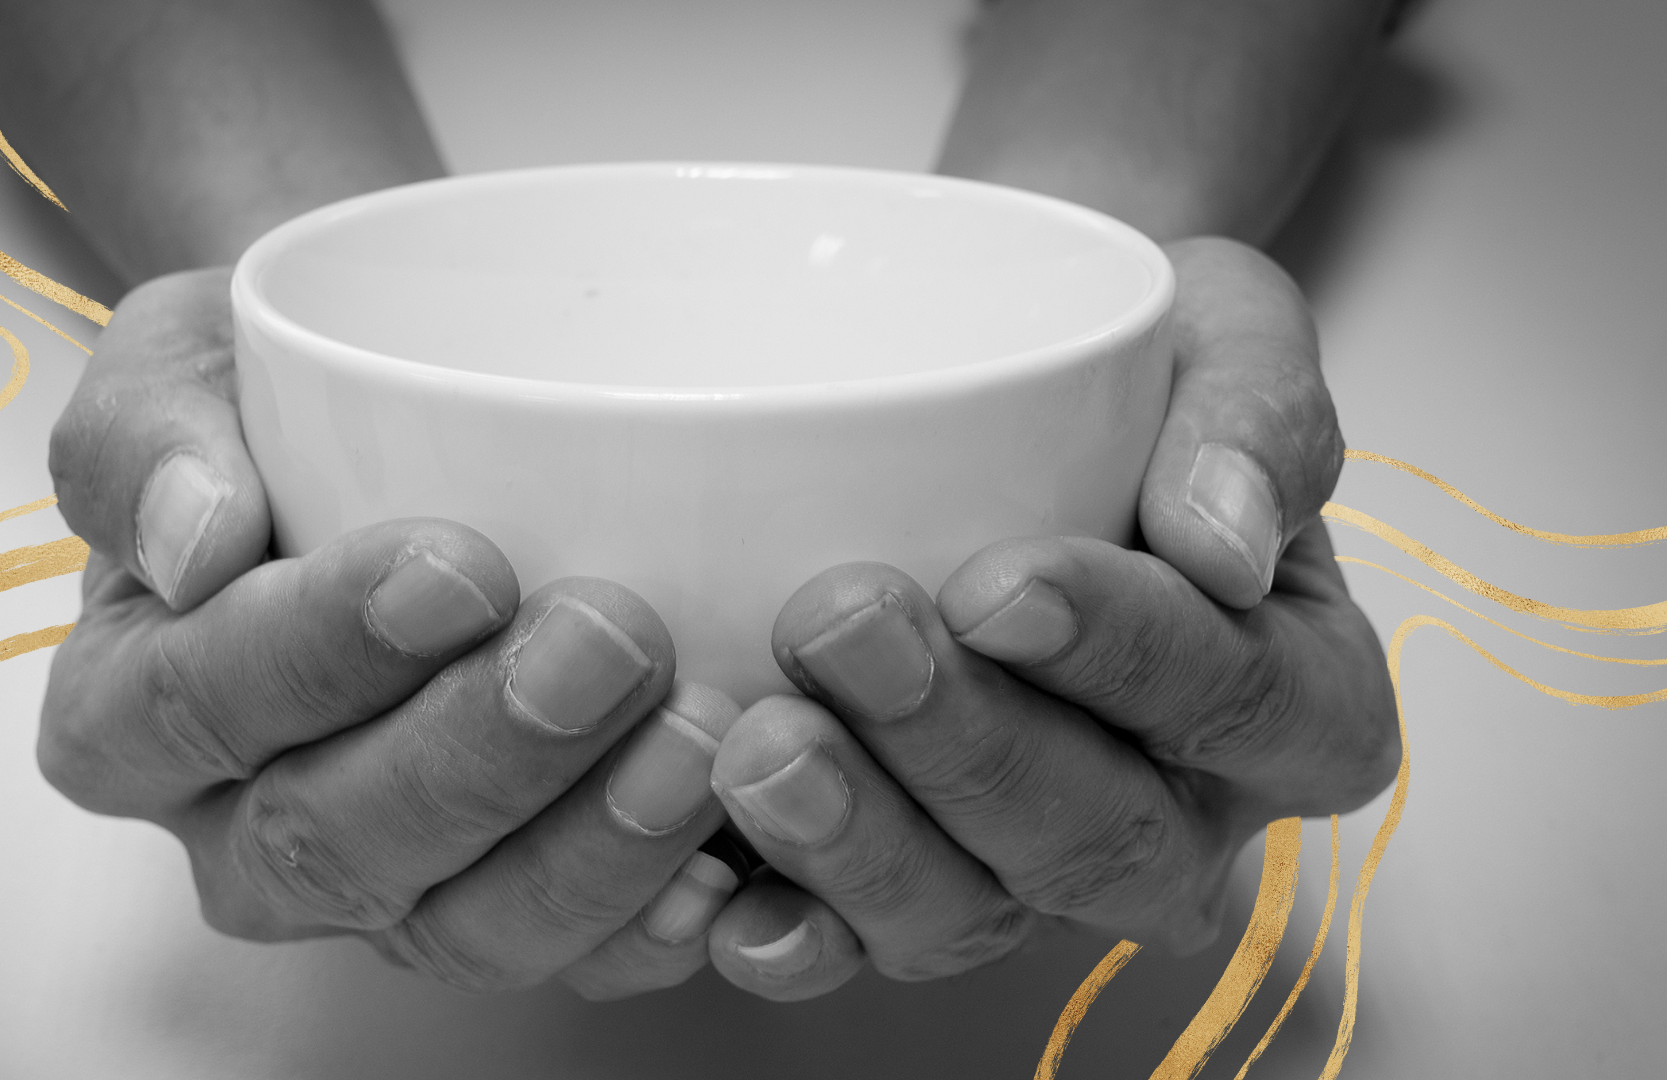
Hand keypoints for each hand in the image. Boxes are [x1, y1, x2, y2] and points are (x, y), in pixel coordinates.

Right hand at [41, 268, 747, 996]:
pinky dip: (650, 925)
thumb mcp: (183, 360)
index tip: (454, 567)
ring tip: (694, 738)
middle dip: (479, 753)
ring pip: (461, 930)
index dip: (318, 653)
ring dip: (587, 847)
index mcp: (132, 709)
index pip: (191, 709)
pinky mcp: (504, 914)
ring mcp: (382, 892)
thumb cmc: (282, 401)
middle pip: (333, 844)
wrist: (410, 425)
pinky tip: (723, 863)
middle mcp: (241, 829)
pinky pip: (572, 964)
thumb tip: (191, 540)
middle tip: (604, 640)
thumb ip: (149, 432)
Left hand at [701, 238, 1400, 997]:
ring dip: (858, 842)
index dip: (1126, 657)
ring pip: (968, 916)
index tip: (1005, 583)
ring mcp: (1035, 873)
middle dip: (963, 745)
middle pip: (1096, 838)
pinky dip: (782, 932)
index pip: (1241, 702)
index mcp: (1298, 702)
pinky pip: (849, 948)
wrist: (995, 392)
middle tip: (844, 629)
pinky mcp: (907, 890)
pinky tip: (717, 898)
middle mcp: (1179, 816)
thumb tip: (1224, 543)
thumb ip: (1258, 416)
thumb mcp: (1225, 338)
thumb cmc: (1130, 374)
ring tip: (761, 748)